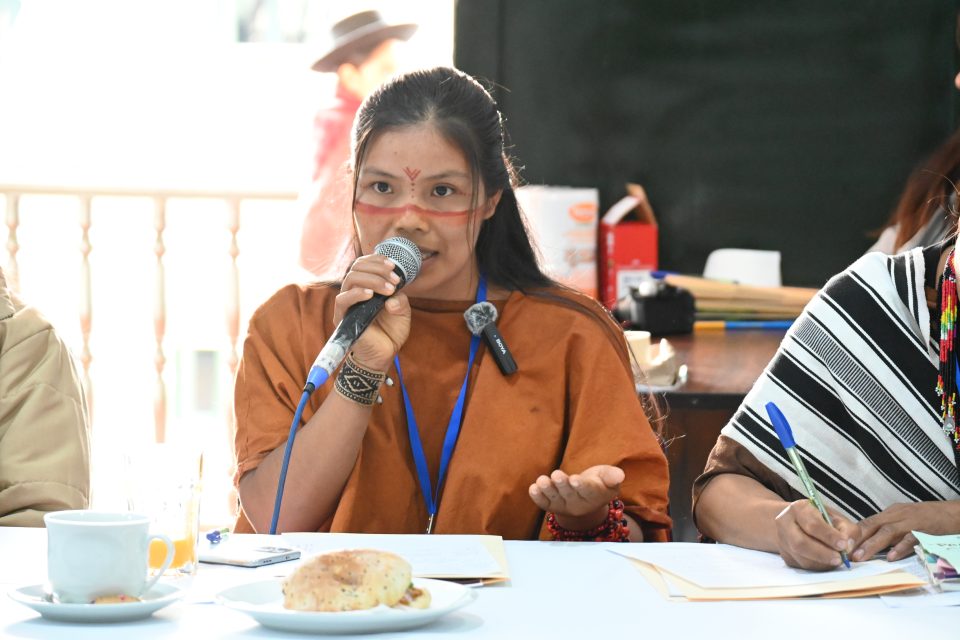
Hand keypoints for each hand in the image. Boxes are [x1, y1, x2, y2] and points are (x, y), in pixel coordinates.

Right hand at [335, 254, 410, 370]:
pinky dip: (357, 293)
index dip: (377, 260)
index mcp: (365, 287)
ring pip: (350, 280)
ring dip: (372, 280)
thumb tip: (392, 296)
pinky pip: (342, 300)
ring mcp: (346, 305)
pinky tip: (371, 295)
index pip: (363, 264)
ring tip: (389, 289)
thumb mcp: (403, 312)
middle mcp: (353, 292)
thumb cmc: (391, 332)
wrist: (384, 355)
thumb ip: (401, 299)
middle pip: (356, 268)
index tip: (393, 266)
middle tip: (394, 280)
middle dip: (377, 269)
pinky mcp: (342, 318)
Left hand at [528, 465, 623, 529]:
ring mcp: (563, 505)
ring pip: (554, 498)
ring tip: (542, 480)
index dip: (581, 485)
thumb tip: (620, 474)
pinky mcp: (551, 505)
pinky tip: (533, 488)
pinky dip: (537, 497)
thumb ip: (612, 476)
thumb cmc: (598, 482)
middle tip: (557, 475)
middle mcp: (577, 503)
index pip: (587, 490)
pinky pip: (544, 503)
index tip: (575, 479)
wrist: (586, 498)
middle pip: (569, 494)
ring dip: (547, 490)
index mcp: (594, 495)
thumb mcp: (607, 477)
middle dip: (562, 484)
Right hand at [774, 500, 859, 570]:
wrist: (797, 523)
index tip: (843, 544)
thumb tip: (848, 546)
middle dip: (823, 554)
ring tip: (837, 561)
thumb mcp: (835, 516)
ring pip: (801, 558)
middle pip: (801, 543)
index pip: (812, 524)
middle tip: (840, 559)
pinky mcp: (786, 556)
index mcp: (799, 509)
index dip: (829, 536)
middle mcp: (785, 524)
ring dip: (822, 563)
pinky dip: (818, 567)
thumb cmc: (820, 519)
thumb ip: (846, 529)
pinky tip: (827, 563)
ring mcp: (783, 541)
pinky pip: (803, 566)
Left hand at [853, 501, 959, 561]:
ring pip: (888, 532)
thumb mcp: (901, 518)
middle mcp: (897, 516)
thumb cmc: (924, 518)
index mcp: (889, 514)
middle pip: (873, 526)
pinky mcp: (925, 531)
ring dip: (872, 545)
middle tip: (844, 553)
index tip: (839, 545)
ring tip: (860, 557)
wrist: (951, 513)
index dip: (852, 534)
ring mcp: (910, 523)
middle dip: (857, 540)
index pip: (866, 522)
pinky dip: (900, 548)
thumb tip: (865, 541)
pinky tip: (891, 557)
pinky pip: (911, 539)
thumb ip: (885, 528)